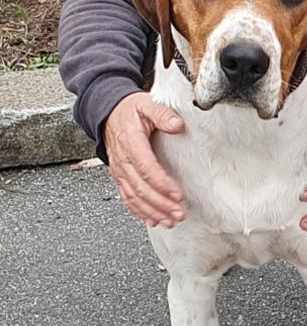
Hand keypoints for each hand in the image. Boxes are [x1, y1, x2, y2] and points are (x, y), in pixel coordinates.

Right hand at [103, 92, 185, 227]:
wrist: (108, 113)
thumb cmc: (129, 110)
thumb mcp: (146, 104)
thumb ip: (162, 114)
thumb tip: (177, 124)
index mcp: (130, 142)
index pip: (146, 168)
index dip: (162, 183)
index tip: (178, 194)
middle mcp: (122, 160)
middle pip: (141, 188)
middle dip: (161, 204)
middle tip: (179, 213)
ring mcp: (119, 171)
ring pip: (134, 197)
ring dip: (152, 212)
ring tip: (170, 220)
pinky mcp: (120, 177)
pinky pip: (127, 198)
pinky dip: (140, 212)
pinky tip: (154, 219)